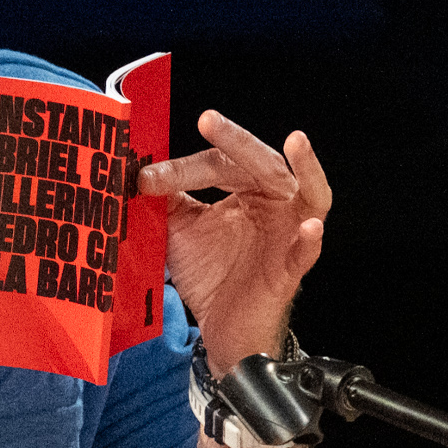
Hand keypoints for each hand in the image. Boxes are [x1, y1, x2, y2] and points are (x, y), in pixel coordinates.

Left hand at [135, 111, 330, 360]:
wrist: (221, 327)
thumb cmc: (211, 273)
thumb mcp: (180, 229)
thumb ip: (166, 199)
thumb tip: (136, 168)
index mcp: (249, 190)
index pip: (220, 164)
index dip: (182, 167)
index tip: (145, 176)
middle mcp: (275, 204)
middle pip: (261, 164)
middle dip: (235, 142)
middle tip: (209, 120)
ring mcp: (289, 234)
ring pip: (307, 194)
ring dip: (305, 167)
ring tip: (296, 142)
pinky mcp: (291, 269)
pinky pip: (307, 252)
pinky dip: (310, 239)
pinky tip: (310, 226)